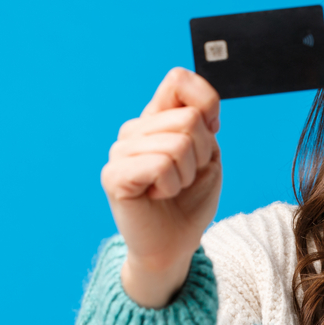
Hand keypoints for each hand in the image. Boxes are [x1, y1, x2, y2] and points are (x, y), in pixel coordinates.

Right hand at [100, 67, 222, 306]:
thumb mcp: (209, 155)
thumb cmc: (190, 200)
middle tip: (186, 177)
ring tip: (171, 188)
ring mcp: (120, 151)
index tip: (209, 136)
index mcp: (156, 118)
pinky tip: (158, 195)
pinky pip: (161, 164)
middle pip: (190, 119)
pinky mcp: (114, 176)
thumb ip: (203, 121)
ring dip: (187, 173)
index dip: (207, 104)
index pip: (179, 79)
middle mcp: (134, 129)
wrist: (175, 244)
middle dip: (202, 154)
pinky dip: (171, 185)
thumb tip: (192, 100)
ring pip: (178, 143)